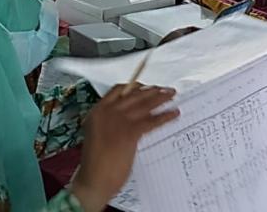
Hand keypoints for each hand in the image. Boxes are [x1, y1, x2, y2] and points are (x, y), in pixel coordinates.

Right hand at [69, 84, 178, 210]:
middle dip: (152, 91)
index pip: (118, 90)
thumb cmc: (95, 163)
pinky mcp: (129, 132)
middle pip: (134, 94)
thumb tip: (131, 116)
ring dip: (161, 98)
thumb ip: (110, 123)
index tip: (147, 87)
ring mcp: (118, 120)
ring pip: (144, 104)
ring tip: (172, 96)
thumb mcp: (98, 135)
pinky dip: (165, 116)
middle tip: (165, 90)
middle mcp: (106, 112)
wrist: (93, 180)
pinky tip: (173, 114)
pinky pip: (151, 121)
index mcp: (97, 112)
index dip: (136, 86)